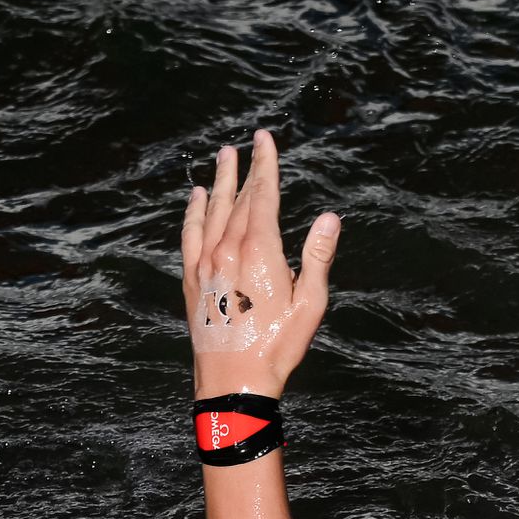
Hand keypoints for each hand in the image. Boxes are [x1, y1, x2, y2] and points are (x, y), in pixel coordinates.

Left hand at [181, 130, 339, 399]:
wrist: (234, 379)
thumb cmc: (277, 345)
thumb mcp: (309, 304)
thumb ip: (317, 258)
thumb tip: (328, 219)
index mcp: (259, 252)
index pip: (263, 196)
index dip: (265, 165)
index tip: (265, 140)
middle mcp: (228, 249)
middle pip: (238, 198)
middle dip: (245, 168)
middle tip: (248, 142)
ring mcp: (205, 262)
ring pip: (212, 211)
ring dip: (219, 182)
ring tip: (223, 158)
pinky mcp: (192, 278)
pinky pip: (190, 234)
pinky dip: (193, 212)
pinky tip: (196, 198)